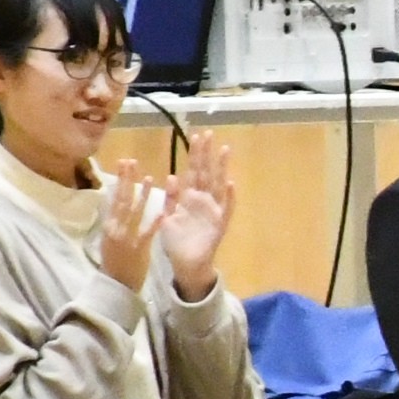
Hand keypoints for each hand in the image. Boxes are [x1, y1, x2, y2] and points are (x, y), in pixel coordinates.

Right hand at [94, 161, 169, 293]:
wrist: (116, 285)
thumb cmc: (114, 260)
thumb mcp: (110, 237)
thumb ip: (115, 219)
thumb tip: (118, 199)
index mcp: (109, 224)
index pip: (113, 198)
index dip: (119, 180)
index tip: (124, 163)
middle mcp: (115, 228)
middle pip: (121, 200)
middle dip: (126, 180)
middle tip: (131, 162)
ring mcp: (126, 238)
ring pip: (133, 214)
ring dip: (141, 196)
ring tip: (148, 178)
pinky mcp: (138, 249)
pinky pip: (147, 234)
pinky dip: (153, 222)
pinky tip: (161, 212)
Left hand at [157, 136, 236, 299]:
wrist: (185, 265)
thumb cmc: (176, 242)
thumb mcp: (167, 218)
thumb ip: (170, 199)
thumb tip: (171, 176)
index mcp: (188, 198)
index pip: (193, 171)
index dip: (195, 154)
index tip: (196, 136)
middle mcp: (203, 200)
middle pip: (207, 173)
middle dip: (207, 154)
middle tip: (209, 134)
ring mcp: (213, 211)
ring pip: (218, 185)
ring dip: (221, 168)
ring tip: (225, 150)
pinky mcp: (219, 224)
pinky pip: (226, 209)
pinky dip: (229, 198)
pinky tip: (231, 184)